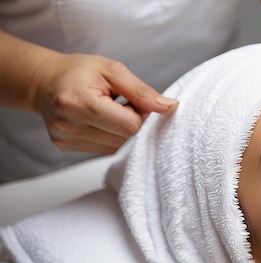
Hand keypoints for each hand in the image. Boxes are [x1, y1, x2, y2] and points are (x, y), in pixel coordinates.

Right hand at [32, 53, 177, 153]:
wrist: (44, 80)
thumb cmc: (79, 71)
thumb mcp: (113, 70)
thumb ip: (142, 91)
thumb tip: (170, 107)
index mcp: (80, 102)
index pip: (130, 125)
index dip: (139, 113)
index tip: (132, 100)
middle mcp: (69, 125)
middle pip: (124, 138)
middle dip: (130, 121)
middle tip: (120, 103)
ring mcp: (66, 138)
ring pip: (116, 146)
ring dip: (120, 130)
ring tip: (108, 110)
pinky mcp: (65, 146)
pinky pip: (104, 149)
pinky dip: (109, 136)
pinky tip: (100, 120)